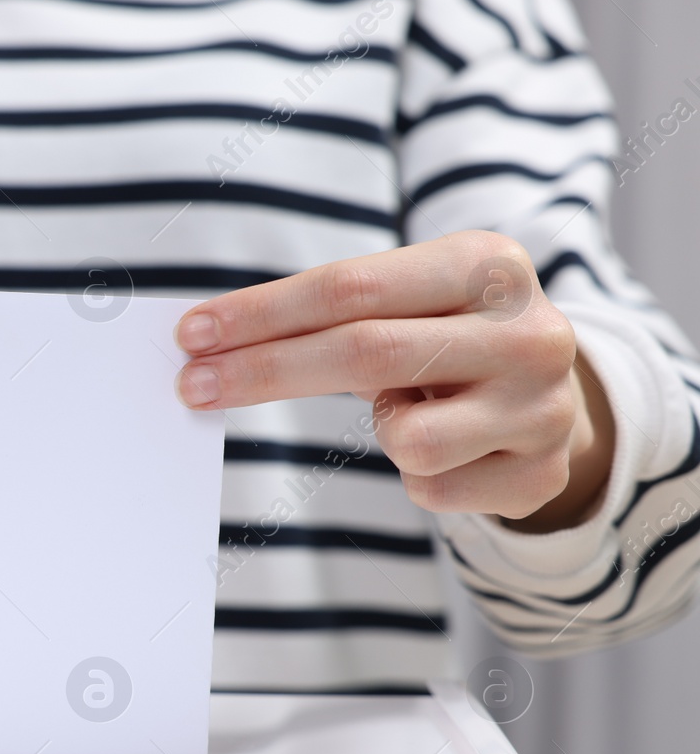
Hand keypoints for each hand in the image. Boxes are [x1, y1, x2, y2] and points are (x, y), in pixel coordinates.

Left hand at [173, 230, 614, 531]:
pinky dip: (419, 474)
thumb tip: (207, 344)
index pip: (350, 287)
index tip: (192, 335)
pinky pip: (430, 488)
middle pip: (362, 352)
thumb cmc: (451, 340)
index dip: (262, 313)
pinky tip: (452, 447)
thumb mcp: (410, 303)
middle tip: (192, 387)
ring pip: (405, 438)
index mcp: (487, 265)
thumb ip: (325, 314)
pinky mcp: (538, 474)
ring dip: (382, 429)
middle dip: (263, 371)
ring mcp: (543, 407)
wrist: (561, 401)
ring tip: (412, 408)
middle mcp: (528, 331)